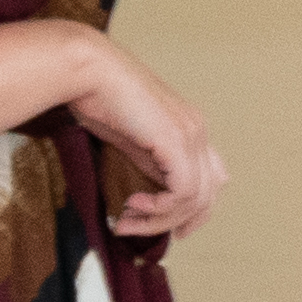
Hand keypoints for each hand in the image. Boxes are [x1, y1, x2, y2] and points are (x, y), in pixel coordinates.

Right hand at [68, 32, 228, 239]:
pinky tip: (133, 204)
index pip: (212, 179)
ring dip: (160, 219)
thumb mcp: (133, 141)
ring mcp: (192, 135)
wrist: (90, 72)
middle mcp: (198, 131)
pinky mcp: (177, 141)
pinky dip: (159, 208)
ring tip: (128, 220)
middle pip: (210, 193)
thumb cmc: (100, 99)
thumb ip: (150, 164)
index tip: (171, 230)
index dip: (196, 211)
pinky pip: (184, 192)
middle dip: (178, 221)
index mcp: (191, 128)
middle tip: (140, 229)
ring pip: (197, 198)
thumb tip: (151, 196)